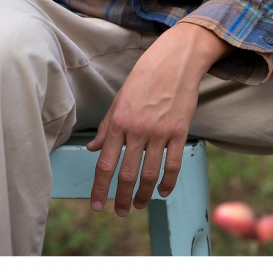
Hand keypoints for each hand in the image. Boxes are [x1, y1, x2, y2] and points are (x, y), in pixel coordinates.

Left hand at [86, 21, 228, 215]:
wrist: (175, 60)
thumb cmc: (145, 76)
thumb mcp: (119, 98)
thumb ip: (107, 127)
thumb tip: (93, 149)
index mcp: (119, 121)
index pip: (105, 163)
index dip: (100, 188)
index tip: (97, 205)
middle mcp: (138, 129)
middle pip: (127, 174)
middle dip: (122, 198)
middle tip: (120, 211)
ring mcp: (160, 132)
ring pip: (150, 174)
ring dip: (143, 195)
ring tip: (139, 206)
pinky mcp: (179, 131)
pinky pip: (173, 165)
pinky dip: (168, 183)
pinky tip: (162, 192)